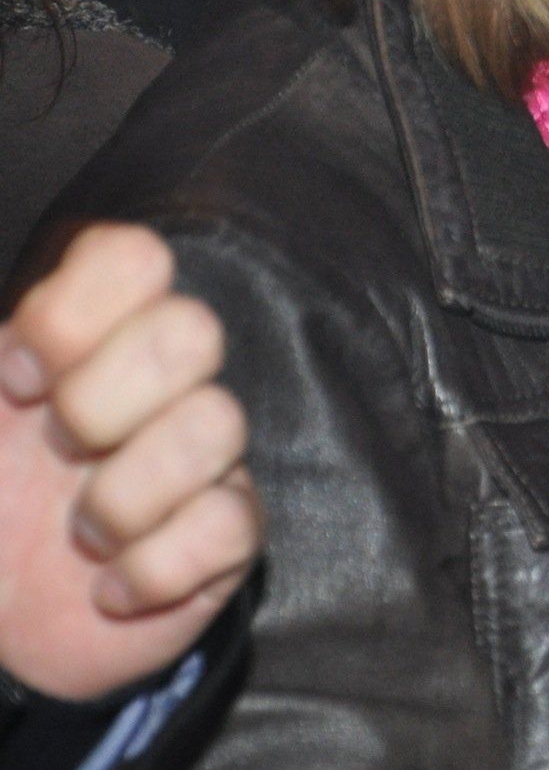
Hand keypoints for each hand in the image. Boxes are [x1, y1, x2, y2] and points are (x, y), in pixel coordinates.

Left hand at [0, 224, 260, 701]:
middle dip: (105, 398)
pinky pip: (231, 525)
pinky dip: (155, 568)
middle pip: (192, 327)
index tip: (18, 378)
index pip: (133, 256)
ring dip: (124, 497)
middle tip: (57, 451)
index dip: (77, 310)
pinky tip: (110, 589)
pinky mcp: (224, 540)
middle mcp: (151, 389)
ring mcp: (198, 462)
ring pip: (219, 424)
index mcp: (80, 345)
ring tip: (79, 538)